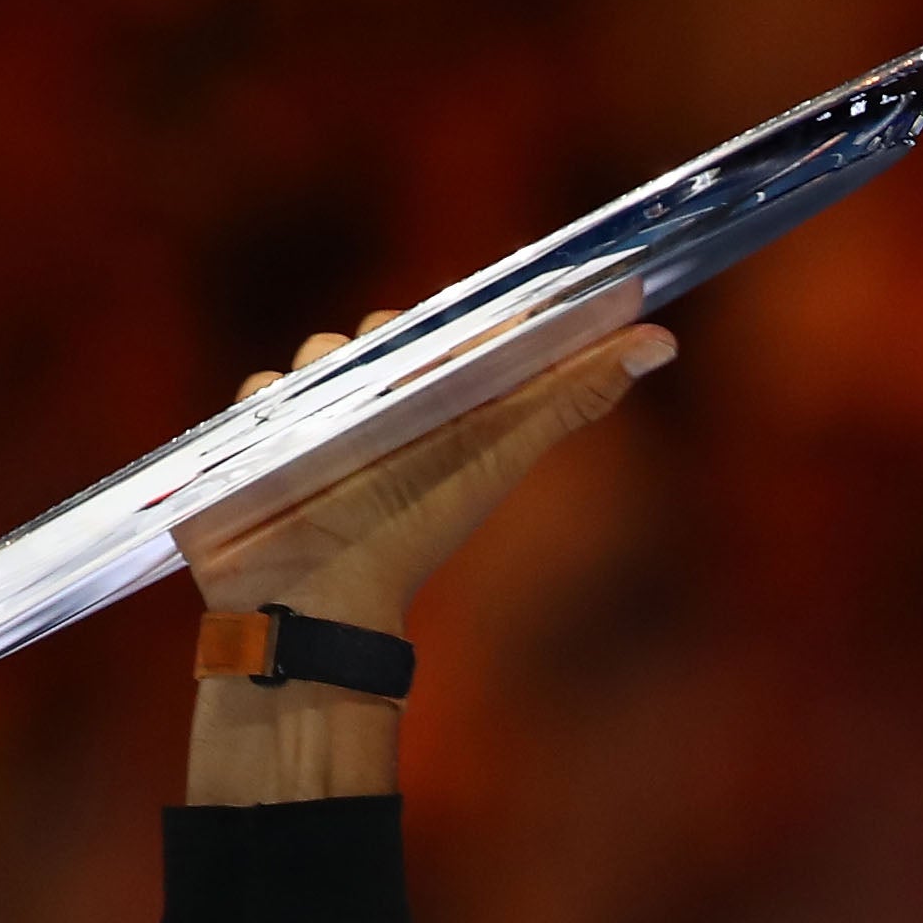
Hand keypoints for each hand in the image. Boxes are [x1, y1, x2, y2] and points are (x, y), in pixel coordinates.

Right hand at [180, 311, 674, 805]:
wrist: (330, 607)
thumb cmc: (416, 531)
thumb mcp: (500, 449)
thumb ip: (573, 393)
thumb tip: (662, 339)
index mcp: (441, 400)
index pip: (450, 324)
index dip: (460, 315)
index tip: (467, 323)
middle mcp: (381, 404)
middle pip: (375, 332)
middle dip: (380, 341)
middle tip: (396, 377)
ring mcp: (318, 419)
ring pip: (315, 354)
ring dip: (323, 372)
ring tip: (340, 425)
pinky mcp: (260, 440)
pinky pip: (259, 390)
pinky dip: (271, 404)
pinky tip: (288, 444)